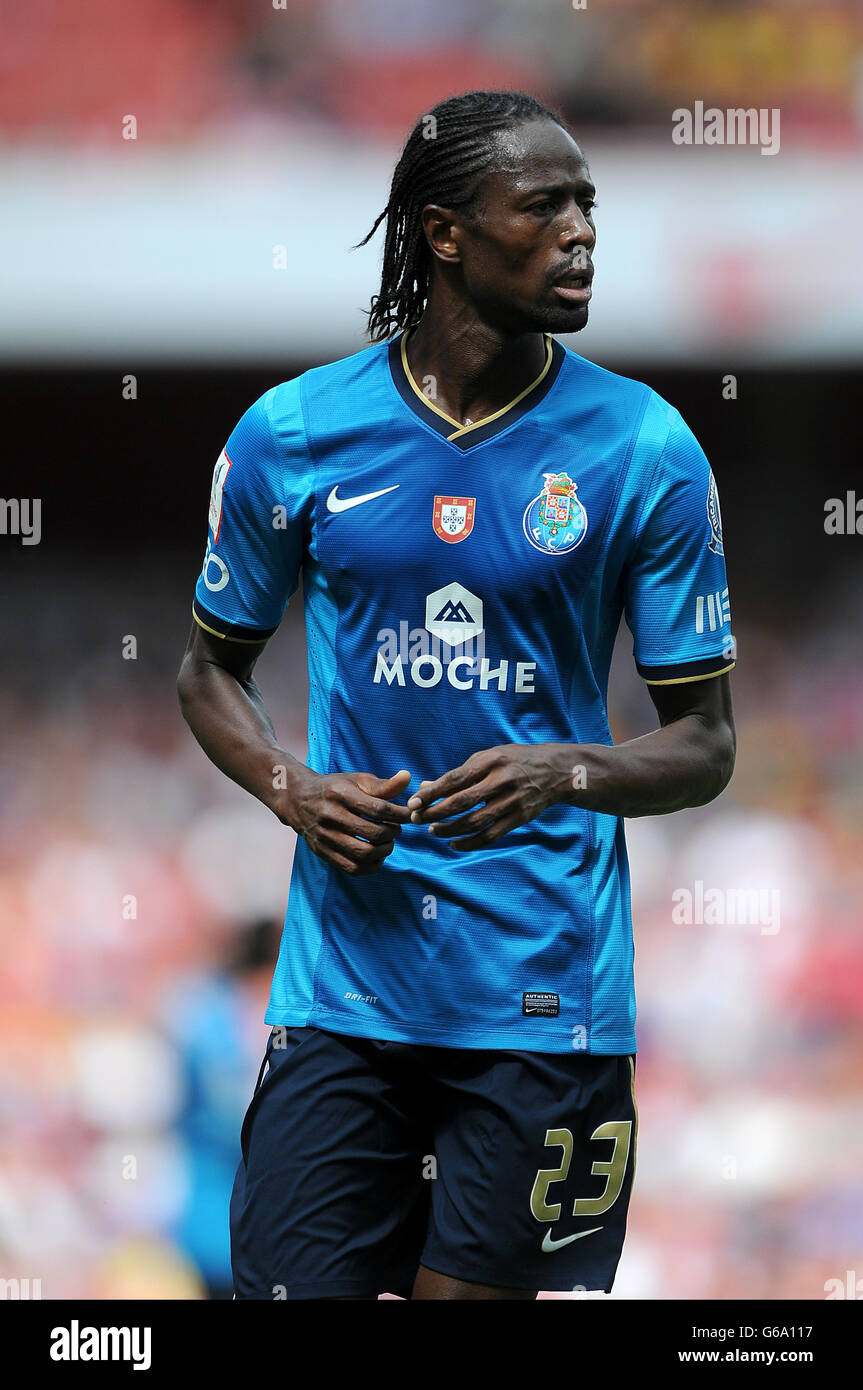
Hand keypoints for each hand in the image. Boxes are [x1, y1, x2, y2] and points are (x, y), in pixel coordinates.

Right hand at [282, 768, 412, 874]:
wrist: (298, 799)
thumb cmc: (335, 788)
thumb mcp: (356, 780)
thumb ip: (383, 784)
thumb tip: (408, 777)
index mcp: (340, 794)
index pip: (378, 808)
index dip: (399, 814)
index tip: (409, 815)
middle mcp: (329, 815)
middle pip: (373, 833)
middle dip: (393, 833)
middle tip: (396, 829)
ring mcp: (324, 836)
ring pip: (363, 854)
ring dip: (384, 851)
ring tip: (388, 843)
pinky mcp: (322, 852)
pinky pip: (351, 868)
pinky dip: (370, 866)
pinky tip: (376, 856)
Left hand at [407, 745, 572, 849]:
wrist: (555, 771)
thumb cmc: (513, 761)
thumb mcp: (488, 758)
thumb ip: (459, 773)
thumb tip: (426, 787)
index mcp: (490, 761)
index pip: (454, 779)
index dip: (431, 793)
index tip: (412, 803)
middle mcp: (501, 781)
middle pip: (462, 802)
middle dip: (435, 812)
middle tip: (416, 819)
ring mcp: (512, 801)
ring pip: (475, 822)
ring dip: (450, 829)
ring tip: (433, 830)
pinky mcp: (520, 818)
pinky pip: (491, 836)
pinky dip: (470, 843)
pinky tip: (454, 844)